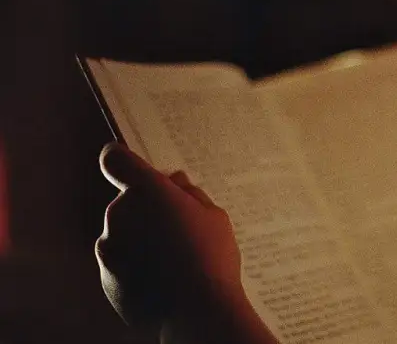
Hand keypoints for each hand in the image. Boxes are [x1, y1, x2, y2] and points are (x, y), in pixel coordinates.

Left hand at [95, 143, 243, 330]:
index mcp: (146, 191)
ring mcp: (109, 248)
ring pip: (125, 234)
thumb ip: (189, 193)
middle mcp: (119, 215)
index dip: (126, 163)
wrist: (196, 313)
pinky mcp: (106, 278)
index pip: (116, 159)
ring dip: (143, 240)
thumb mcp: (214, 215)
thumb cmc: (210, 258)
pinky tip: (166, 280)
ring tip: (178, 261)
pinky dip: (137, 268)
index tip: (140, 173)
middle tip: (183, 228)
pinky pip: (121, 264)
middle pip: (128, 202)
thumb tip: (175, 183)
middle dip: (150, 210)